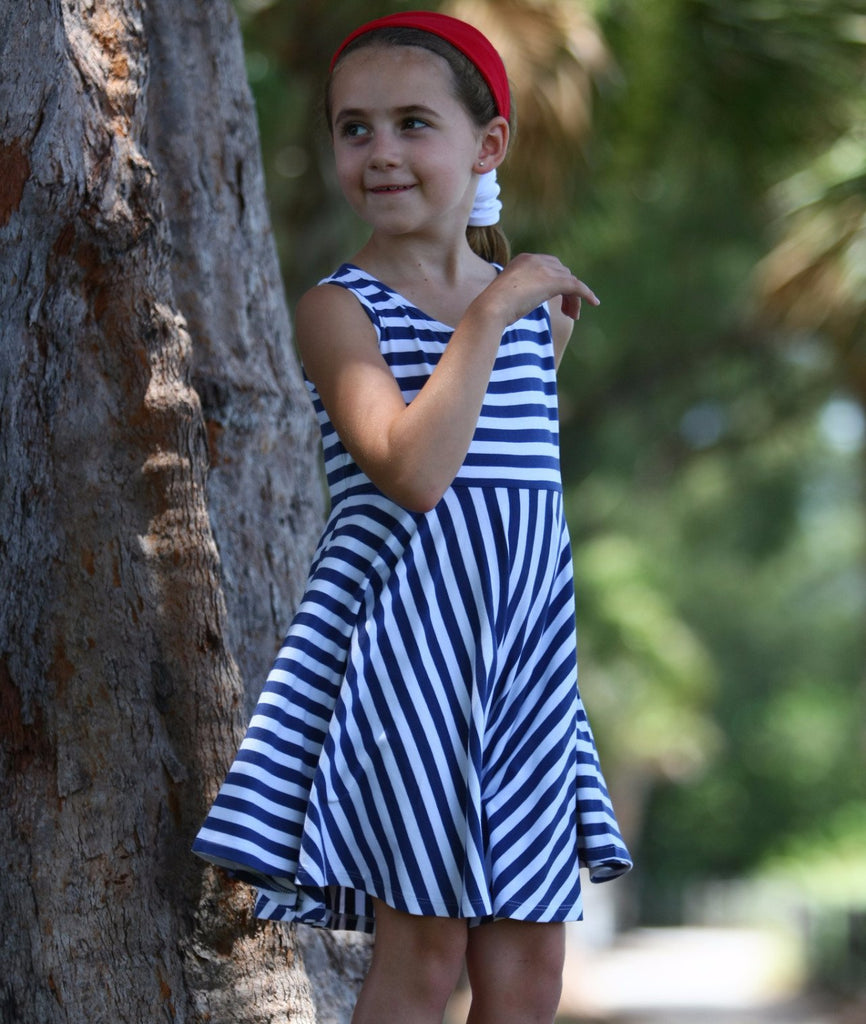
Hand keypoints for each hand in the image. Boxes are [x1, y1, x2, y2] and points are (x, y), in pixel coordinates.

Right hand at [478, 252, 598, 327]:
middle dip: (567, 291)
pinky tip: (594, 302)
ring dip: (574, 298)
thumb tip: (518, 303)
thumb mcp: (506, 295)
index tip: (557, 300)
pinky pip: (577, 286)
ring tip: (572, 316)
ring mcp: (545, 269)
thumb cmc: (493, 308)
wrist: (492, 307)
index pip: (549, 267)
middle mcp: (536, 260)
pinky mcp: (554, 281)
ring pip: (569, 281)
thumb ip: (518, 292)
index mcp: (524, 260)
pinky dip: (587, 294)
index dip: (556, 283)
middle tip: (568, 311)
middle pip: (562, 273)